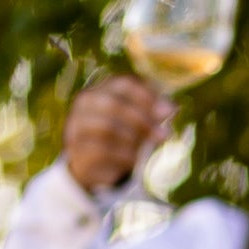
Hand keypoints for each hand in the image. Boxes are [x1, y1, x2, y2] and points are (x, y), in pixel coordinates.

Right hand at [63, 76, 172, 191]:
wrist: (88, 164)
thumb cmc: (117, 136)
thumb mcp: (135, 121)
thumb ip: (151, 113)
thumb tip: (172, 108)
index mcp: (100, 89)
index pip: (123, 84)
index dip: (148, 96)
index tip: (170, 111)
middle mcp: (84, 104)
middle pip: (113, 104)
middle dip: (142, 119)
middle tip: (165, 134)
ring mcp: (76, 126)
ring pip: (106, 128)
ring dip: (133, 139)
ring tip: (147, 150)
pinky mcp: (76, 152)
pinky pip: (101, 152)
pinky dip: (122, 156)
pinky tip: (134, 161)